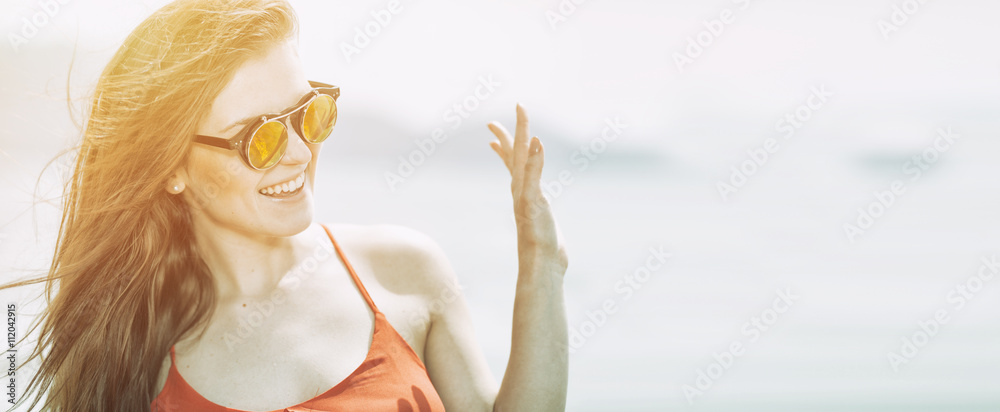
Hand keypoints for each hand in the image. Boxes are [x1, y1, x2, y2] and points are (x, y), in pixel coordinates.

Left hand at [487, 103, 567, 277]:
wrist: (542, 264)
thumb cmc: (538, 235)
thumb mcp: (536, 199)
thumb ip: (534, 171)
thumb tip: (536, 142)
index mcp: (521, 184)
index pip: (521, 148)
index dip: (521, 126)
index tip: (520, 104)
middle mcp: (522, 190)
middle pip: (512, 158)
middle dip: (505, 138)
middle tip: (492, 123)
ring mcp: (528, 200)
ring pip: (516, 172)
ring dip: (509, 156)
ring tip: (498, 146)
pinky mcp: (535, 211)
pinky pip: (527, 187)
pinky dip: (525, 176)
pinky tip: (525, 179)